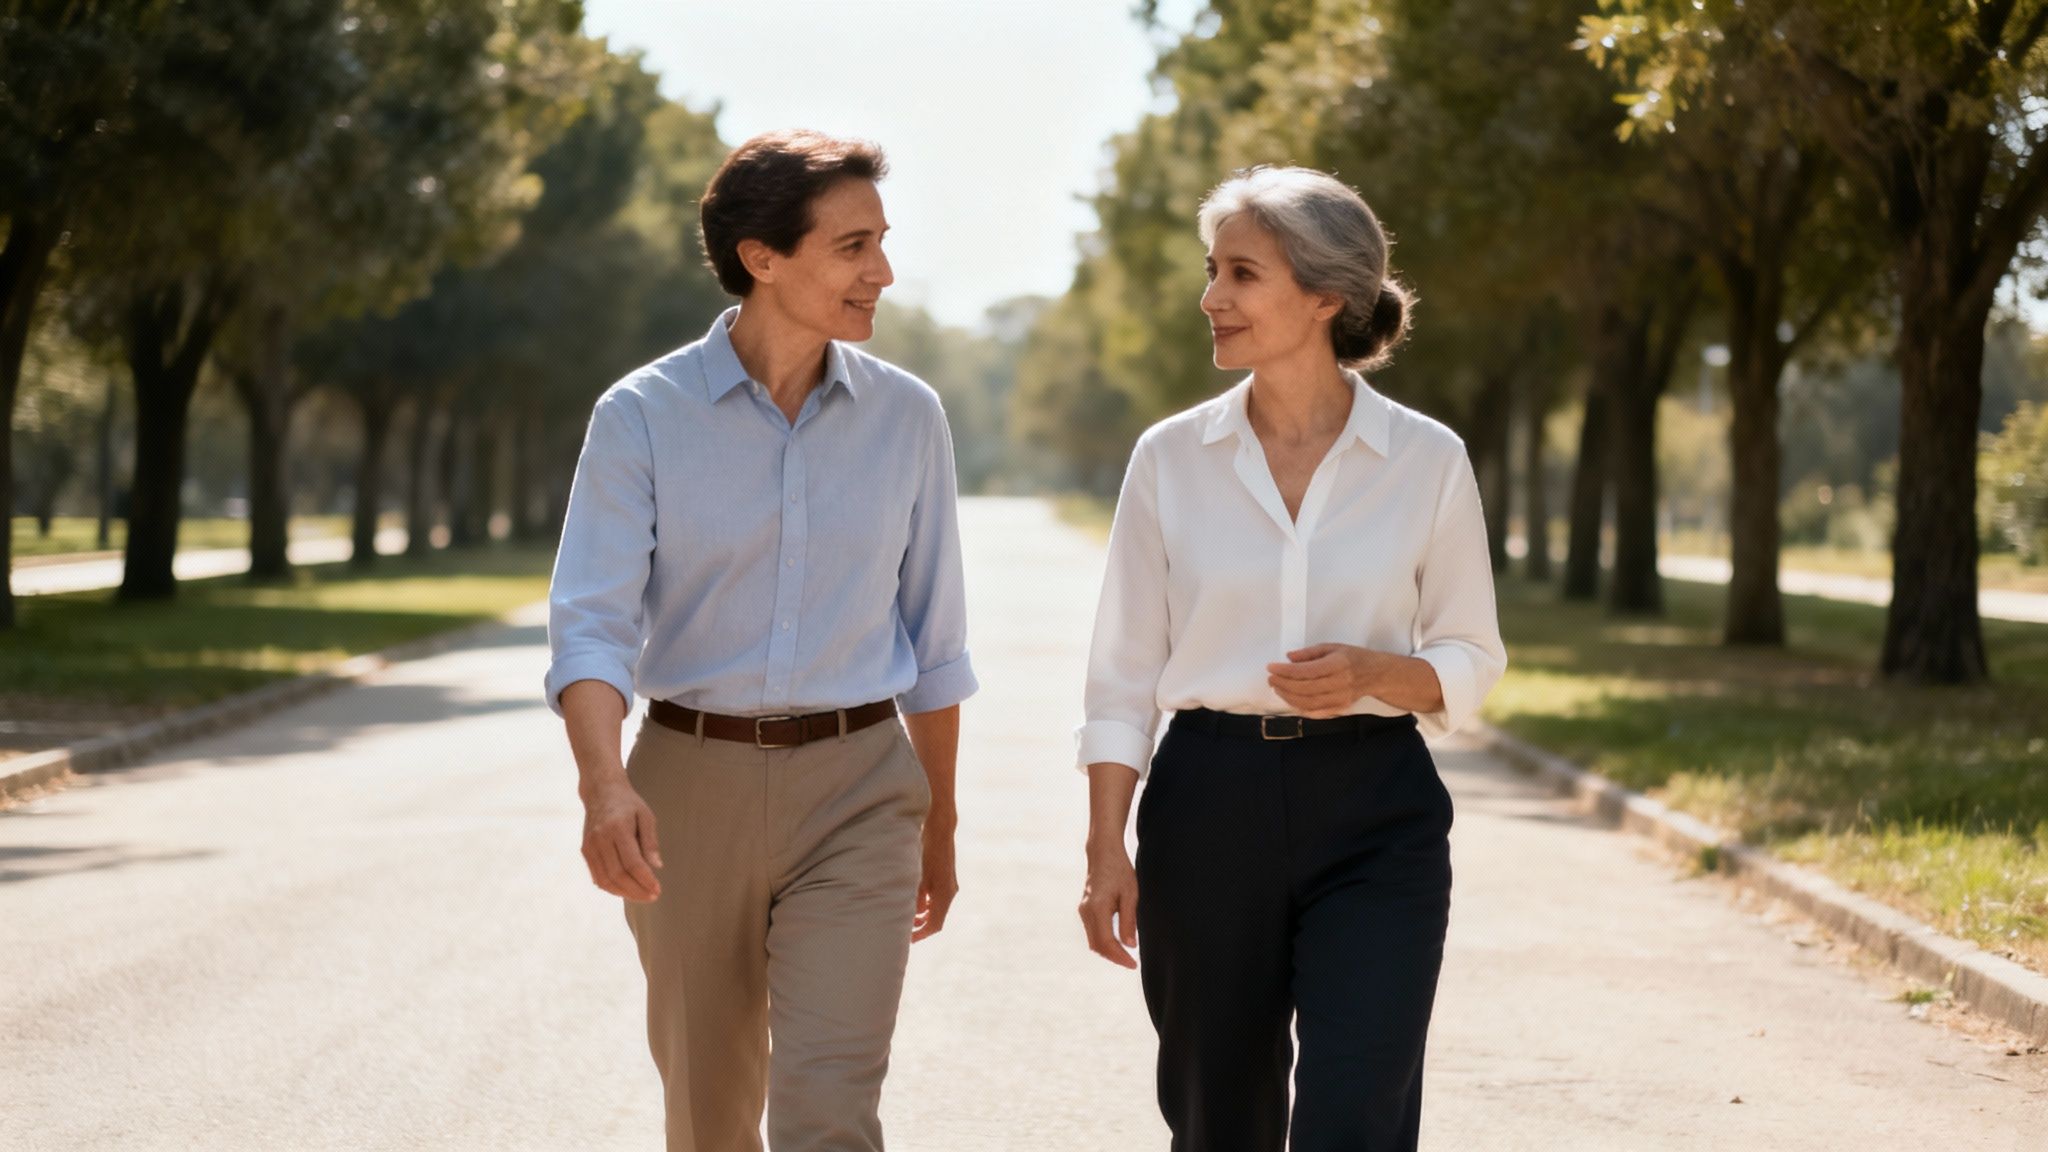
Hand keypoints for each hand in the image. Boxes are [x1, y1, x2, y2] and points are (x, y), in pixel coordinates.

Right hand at [581, 776, 662, 902]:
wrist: (601, 791)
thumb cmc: (628, 804)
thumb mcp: (646, 816)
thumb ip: (650, 842)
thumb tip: (657, 867)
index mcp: (618, 828)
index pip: (632, 862)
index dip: (645, 880)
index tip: (658, 890)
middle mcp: (600, 839)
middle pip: (618, 874)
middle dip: (636, 890)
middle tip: (652, 896)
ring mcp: (590, 846)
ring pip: (605, 879)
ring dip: (624, 893)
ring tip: (641, 896)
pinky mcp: (585, 851)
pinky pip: (597, 876)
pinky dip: (611, 887)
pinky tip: (625, 890)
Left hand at [913, 819, 958, 941]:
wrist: (940, 831)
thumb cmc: (928, 852)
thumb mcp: (919, 877)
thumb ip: (916, 898)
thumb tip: (910, 917)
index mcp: (944, 895)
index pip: (935, 924)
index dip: (921, 934)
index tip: (909, 939)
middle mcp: (949, 892)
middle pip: (936, 918)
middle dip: (921, 926)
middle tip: (906, 930)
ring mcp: (949, 885)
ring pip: (936, 908)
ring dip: (923, 914)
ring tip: (908, 916)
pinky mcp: (946, 878)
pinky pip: (937, 898)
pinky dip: (927, 903)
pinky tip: (915, 900)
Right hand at [1078, 841, 1139, 968]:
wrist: (1102, 852)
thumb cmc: (1119, 870)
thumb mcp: (1130, 894)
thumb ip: (1129, 920)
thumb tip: (1130, 946)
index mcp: (1098, 907)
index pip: (1107, 941)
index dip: (1120, 956)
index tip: (1133, 964)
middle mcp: (1086, 911)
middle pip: (1097, 945)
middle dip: (1114, 957)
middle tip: (1131, 963)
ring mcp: (1083, 910)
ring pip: (1093, 941)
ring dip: (1108, 951)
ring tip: (1126, 956)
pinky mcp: (1084, 909)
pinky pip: (1092, 932)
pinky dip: (1103, 942)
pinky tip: (1117, 943)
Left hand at [1266, 642, 1385, 717]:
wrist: (1377, 674)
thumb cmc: (1354, 657)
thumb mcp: (1333, 647)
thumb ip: (1310, 653)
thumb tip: (1288, 657)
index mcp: (1337, 664)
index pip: (1306, 671)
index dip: (1285, 671)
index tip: (1271, 667)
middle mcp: (1339, 683)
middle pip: (1304, 688)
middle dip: (1283, 684)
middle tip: (1271, 679)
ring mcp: (1340, 699)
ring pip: (1308, 703)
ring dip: (1288, 697)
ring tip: (1277, 689)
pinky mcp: (1340, 708)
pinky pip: (1315, 712)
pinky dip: (1300, 707)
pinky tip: (1290, 699)